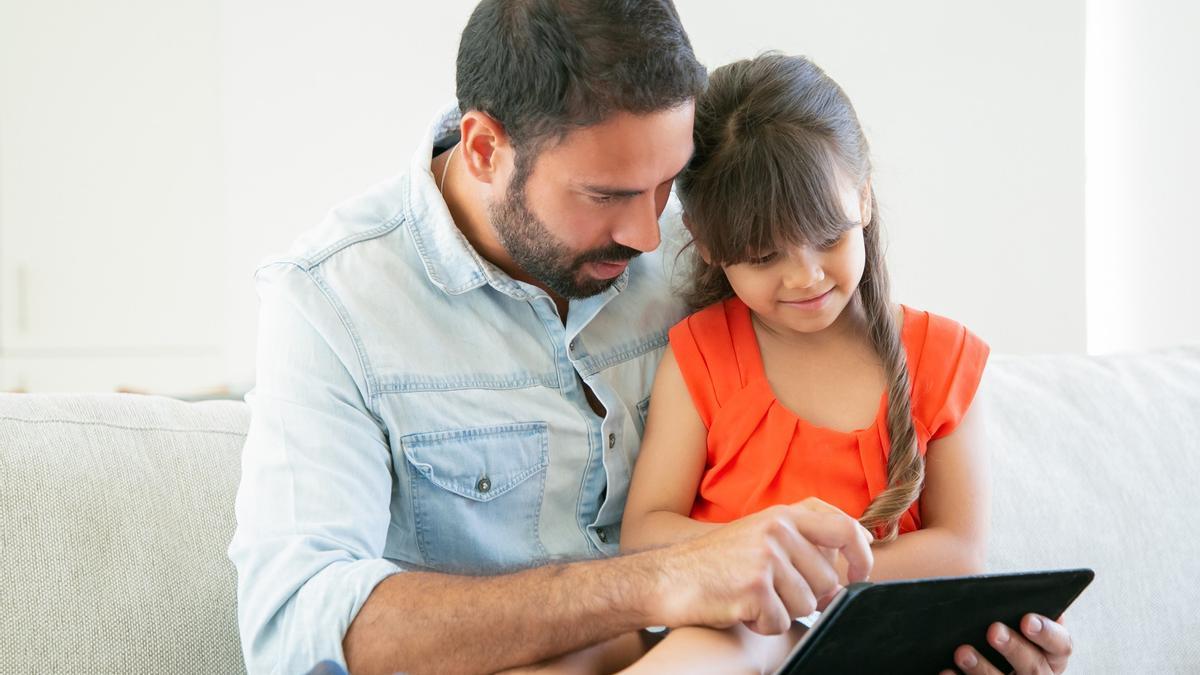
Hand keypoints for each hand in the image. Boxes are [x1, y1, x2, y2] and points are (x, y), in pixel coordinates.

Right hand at [649, 498, 873, 635]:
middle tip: (777, 596)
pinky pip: (780, 623)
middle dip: (809, 599)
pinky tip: (740, 610)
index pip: (844, 527)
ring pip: (807, 606)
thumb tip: (845, 573)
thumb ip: (800, 541)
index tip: (858, 576)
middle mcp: (778, 530)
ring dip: (782, 612)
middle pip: (828, 581)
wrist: (668, 577)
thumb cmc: (716, 562)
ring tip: (752, 598)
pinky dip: (762, 626)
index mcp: (783, 514)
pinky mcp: (754, 587)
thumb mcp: (760, 534)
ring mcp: (766, 557)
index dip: (860, 555)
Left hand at [940, 614, 1072, 674]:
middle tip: (994, 631)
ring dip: (983, 669)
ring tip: (962, 652)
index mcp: (1051, 653)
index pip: (1061, 645)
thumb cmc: (996, 626)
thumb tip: (1004, 593)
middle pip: (1034, 668)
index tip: (1026, 620)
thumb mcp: (1010, 618)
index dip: (1046, 633)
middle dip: (1014, 648)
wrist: (978, 650)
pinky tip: (946, 671)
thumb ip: (1014, 608)